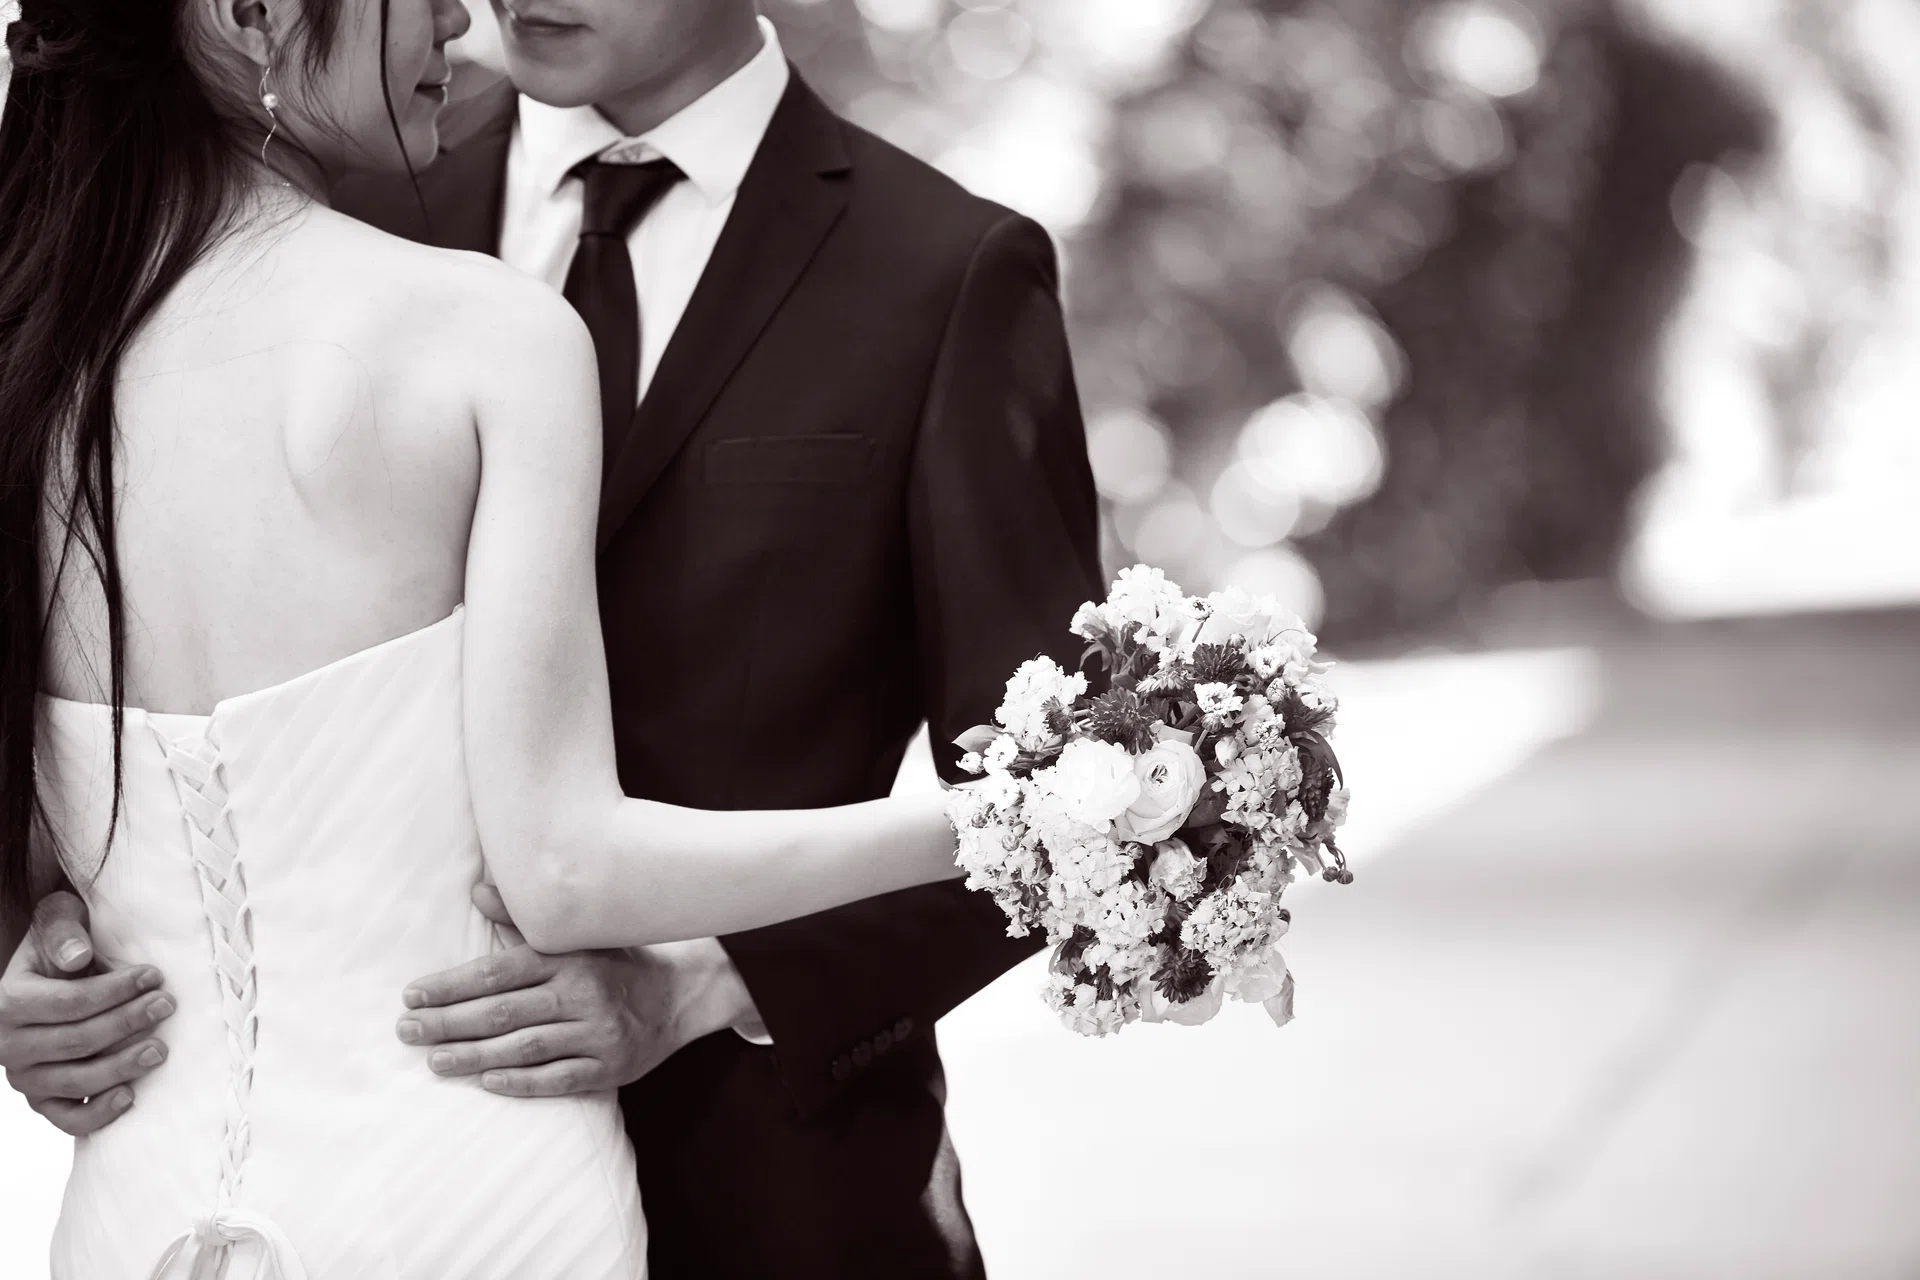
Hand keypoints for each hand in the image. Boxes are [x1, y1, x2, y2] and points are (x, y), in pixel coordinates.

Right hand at [0, 892, 174, 1135]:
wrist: (48, 972)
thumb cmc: (62, 943)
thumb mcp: (58, 920)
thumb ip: (62, 931)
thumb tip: (78, 957)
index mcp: (8, 1002)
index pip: (68, 1003)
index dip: (114, 991)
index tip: (154, 976)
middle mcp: (8, 1045)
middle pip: (76, 1041)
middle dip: (127, 1023)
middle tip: (167, 1005)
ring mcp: (24, 1076)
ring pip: (75, 1081)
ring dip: (122, 1067)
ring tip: (161, 1049)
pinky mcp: (42, 1099)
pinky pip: (67, 1118)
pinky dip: (97, 1115)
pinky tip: (130, 1097)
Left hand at [395, 884, 761, 1097]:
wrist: (683, 993)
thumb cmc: (616, 960)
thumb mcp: (577, 934)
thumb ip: (523, 917)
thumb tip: (476, 888)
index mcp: (568, 957)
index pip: (499, 972)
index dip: (452, 984)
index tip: (413, 995)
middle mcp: (582, 993)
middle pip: (504, 1011)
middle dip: (449, 1022)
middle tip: (406, 1031)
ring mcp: (597, 1032)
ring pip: (526, 1047)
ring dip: (474, 1055)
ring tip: (434, 1061)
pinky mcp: (610, 1066)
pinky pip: (560, 1078)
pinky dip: (521, 1082)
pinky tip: (487, 1081)